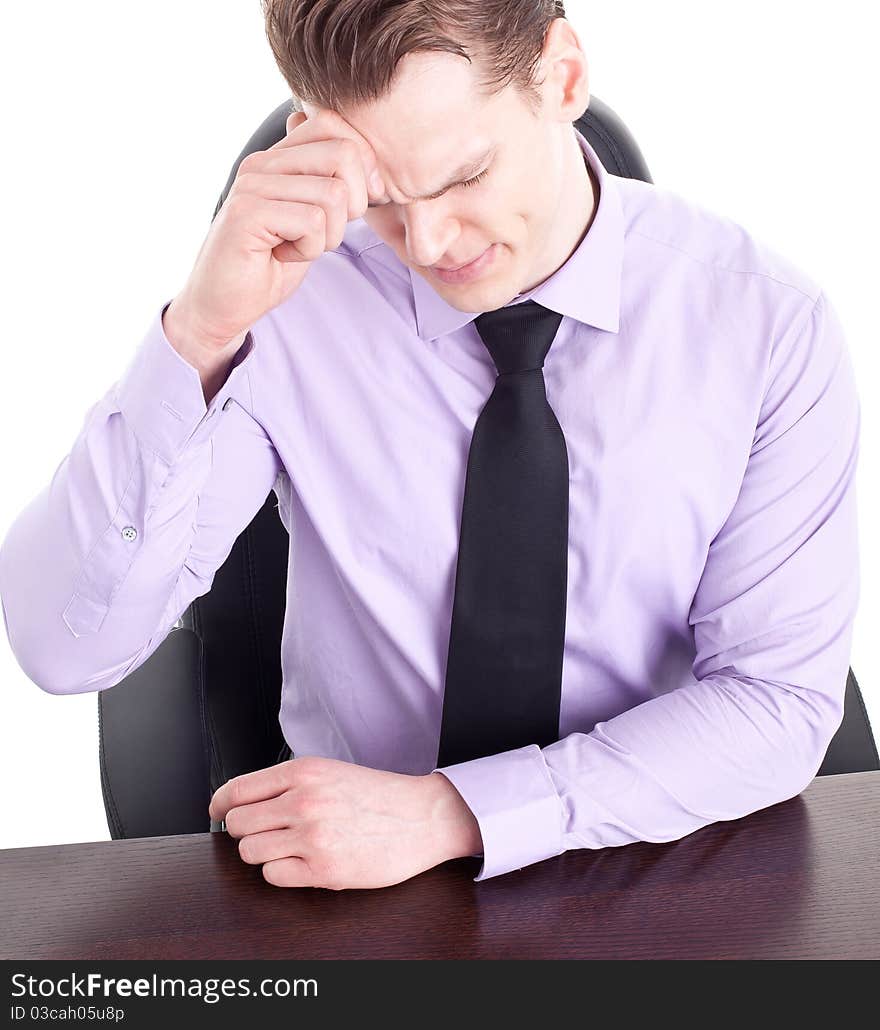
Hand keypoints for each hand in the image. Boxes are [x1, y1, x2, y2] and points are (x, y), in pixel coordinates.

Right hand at [167, 104, 387, 351]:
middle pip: (343, 154)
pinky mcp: (247, 213)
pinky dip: (309, 249)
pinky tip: (283, 255)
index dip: (363, 164)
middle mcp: (262, 163)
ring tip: (298, 247)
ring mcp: (252, 185)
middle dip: (355, 203)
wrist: (223, 303)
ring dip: (329, 235)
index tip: (358, 203)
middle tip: (326, 232)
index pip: (333, 124)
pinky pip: (312, 222)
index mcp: (277, 158)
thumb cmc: (268, 265)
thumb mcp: (309, 221)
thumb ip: (327, 185)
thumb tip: (359, 153)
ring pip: (333, 194)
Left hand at [208, 755, 482, 889]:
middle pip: (237, 824)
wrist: (422, 817)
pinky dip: (281, 872)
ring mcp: (312, 837)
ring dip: (263, 852)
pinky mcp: (323, 870)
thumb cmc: (378, 795)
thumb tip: (241, 802)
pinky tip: (302, 862)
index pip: (236, 790)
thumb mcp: (330, 771)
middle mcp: (303, 802)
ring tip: (288, 848)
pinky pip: (273, 876)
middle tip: (264, 832)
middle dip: (244, 831)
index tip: (218, 813)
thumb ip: (288, 783)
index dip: (219, 805)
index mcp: (303, 772)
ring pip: (250, 852)